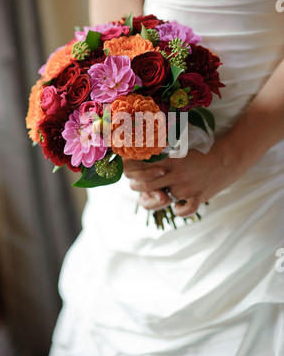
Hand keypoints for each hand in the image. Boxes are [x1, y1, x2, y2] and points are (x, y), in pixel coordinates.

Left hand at [123, 146, 244, 216]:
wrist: (228, 157)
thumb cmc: (203, 149)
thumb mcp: (181, 145)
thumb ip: (163, 149)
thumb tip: (142, 148)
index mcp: (170, 158)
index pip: (140, 165)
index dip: (129, 169)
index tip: (127, 169)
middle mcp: (175, 174)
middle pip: (144, 184)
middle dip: (135, 185)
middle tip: (134, 183)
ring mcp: (186, 187)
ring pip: (161, 198)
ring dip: (155, 197)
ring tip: (156, 192)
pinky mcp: (198, 197)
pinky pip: (183, 210)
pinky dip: (178, 209)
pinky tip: (177, 205)